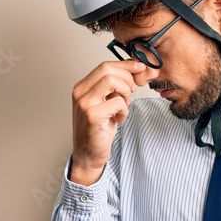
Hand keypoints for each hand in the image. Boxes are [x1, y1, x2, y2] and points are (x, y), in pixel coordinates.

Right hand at [69, 60, 145, 184]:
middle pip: (108, 69)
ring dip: (125, 93)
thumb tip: (135, 71)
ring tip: (124, 105)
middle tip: (132, 91)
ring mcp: (84, 104)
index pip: (104, 65)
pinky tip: (119, 119)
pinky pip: (117, 102)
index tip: (140, 67)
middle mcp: (80, 93)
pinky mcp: (92, 116)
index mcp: (82, 87)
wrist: (88, 155)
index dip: (125, 65)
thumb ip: (114, 88)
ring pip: (112, 81)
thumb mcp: (105, 103)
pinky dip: (124, 110)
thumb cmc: (98, 129)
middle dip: (127, 77)